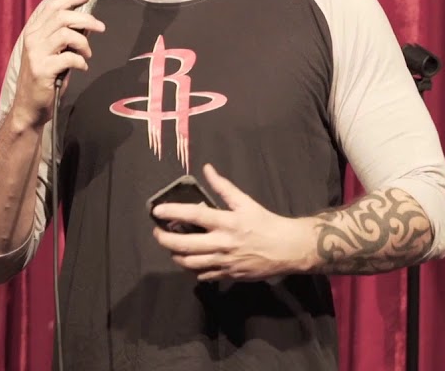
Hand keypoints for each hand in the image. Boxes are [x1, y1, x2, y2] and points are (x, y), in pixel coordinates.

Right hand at [8, 0, 105, 128]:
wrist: (29, 107)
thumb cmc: (44, 79)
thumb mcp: (49, 53)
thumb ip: (61, 37)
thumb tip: (86, 23)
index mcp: (33, 33)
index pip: (52, 7)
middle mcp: (32, 40)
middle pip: (62, 17)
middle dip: (86, 18)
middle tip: (100, 27)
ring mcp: (36, 55)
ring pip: (67, 34)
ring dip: (84, 43)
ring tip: (87, 54)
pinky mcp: (43, 70)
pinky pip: (69, 58)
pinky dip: (80, 61)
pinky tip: (82, 67)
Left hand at [151, 164, 316, 281]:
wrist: (287, 249)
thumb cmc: (265, 223)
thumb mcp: (246, 201)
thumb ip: (223, 187)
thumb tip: (207, 168)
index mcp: (227, 222)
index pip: (194, 216)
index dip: (173, 212)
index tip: (157, 211)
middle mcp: (223, 244)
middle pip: (185, 245)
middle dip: (165, 239)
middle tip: (157, 232)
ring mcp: (224, 262)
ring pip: (190, 263)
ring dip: (175, 255)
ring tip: (171, 246)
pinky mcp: (228, 275)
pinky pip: (203, 275)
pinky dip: (192, 268)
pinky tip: (189, 260)